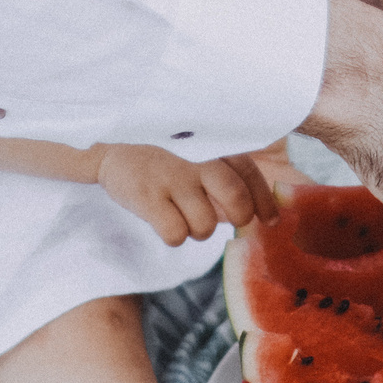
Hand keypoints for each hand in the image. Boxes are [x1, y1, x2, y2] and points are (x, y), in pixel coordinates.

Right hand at [96, 144, 283, 246]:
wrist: (112, 153)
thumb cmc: (163, 161)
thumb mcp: (196, 157)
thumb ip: (224, 176)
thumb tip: (258, 210)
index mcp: (209, 147)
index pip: (248, 172)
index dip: (263, 200)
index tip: (270, 220)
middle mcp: (194, 159)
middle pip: (235, 197)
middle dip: (240, 216)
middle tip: (233, 221)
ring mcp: (171, 177)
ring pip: (206, 224)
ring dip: (198, 230)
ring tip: (184, 217)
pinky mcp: (148, 197)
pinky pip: (176, 234)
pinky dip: (173, 236)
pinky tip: (163, 221)